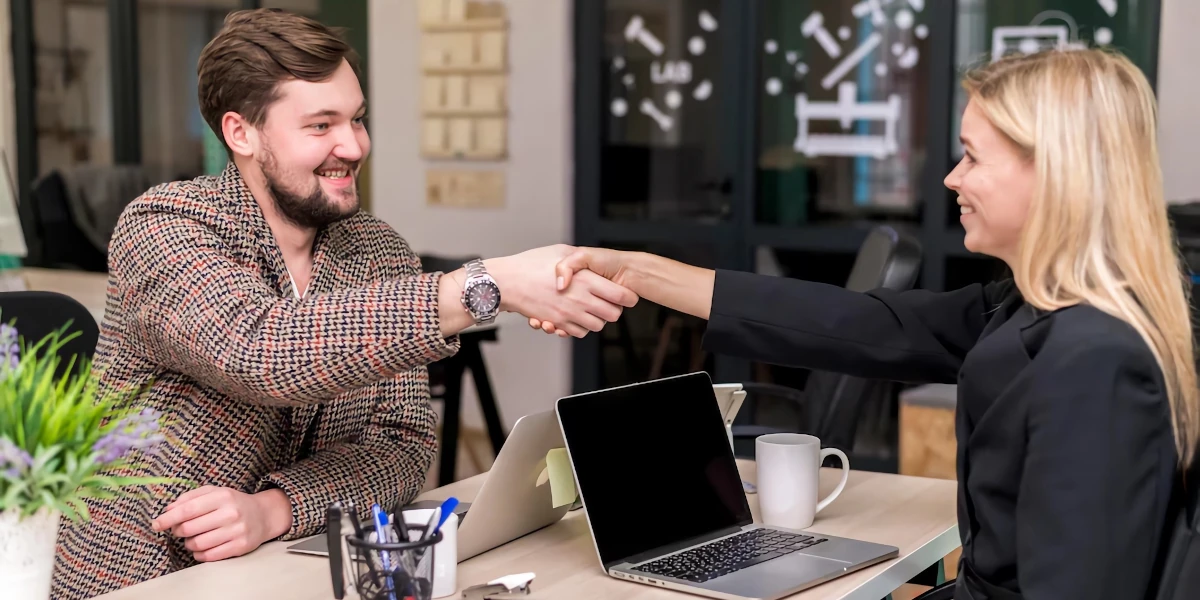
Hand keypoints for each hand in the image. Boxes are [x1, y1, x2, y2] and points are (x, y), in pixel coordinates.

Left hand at [152, 486, 292, 561]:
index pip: (188, 509)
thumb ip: (190, 497)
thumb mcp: (214, 492)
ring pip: (197, 544)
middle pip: (189, 528)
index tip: (156, 524)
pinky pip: (209, 556)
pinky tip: (203, 547)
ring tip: (194, 538)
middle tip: (180, 530)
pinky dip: (199, 554)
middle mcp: (230, 513)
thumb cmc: (232, 503)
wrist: (263, 515)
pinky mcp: (240, 546)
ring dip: (189, 543)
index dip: (168, 518)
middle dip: (178, 531)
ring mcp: (237, 530)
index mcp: (222, 496)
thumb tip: (168, 510)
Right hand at [487, 245, 637, 337]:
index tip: (625, 294)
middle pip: (613, 315)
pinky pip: (578, 332)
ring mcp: (569, 314)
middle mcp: (580, 300)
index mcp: (586, 280)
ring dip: (597, 319)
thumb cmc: (530, 265)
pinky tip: (575, 315)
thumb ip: (579, 258)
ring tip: (591, 308)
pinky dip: (580, 327)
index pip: (620, 295)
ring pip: (597, 326)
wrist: (508, 283)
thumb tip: (590, 262)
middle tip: (608, 302)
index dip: (627, 296)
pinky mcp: (558, 323)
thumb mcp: (560, 252)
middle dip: (614, 309)